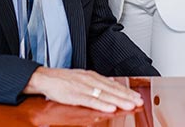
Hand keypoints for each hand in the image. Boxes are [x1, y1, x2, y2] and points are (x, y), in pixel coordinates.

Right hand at [24, 67, 142, 112]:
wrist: (46, 78)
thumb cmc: (63, 80)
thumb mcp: (82, 78)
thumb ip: (97, 82)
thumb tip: (112, 84)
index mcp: (92, 76)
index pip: (113, 84)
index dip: (125, 90)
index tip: (137, 96)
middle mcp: (90, 80)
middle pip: (111, 89)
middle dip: (126, 96)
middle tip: (138, 101)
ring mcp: (83, 87)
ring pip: (104, 94)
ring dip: (118, 100)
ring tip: (130, 105)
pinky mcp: (75, 95)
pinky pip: (91, 100)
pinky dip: (102, 104)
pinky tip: (110, 108)